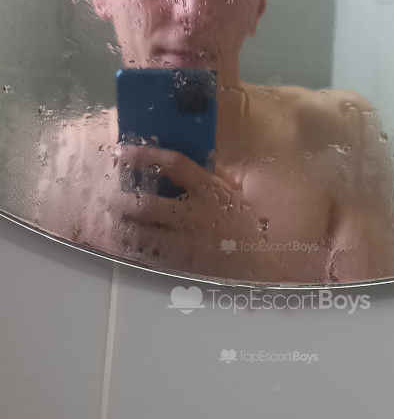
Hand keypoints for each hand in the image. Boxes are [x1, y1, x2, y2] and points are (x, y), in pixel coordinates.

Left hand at [109, 143, 280, 278]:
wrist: (262, 262)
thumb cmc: (244, 222)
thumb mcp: (228, 192)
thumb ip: (202, 178)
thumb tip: (169, 163)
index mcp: (210, 189)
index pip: (173, 164)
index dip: (144, 156)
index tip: (121, 153)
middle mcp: (196, 214)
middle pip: (146, 204)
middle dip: (122, 201)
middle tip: (107, 198)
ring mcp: (188, 242)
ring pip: (143, 235)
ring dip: (122, 229)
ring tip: (110, 224)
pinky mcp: (184, 264)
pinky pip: (151, 257)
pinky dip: (135, 251)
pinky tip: (125, 247)